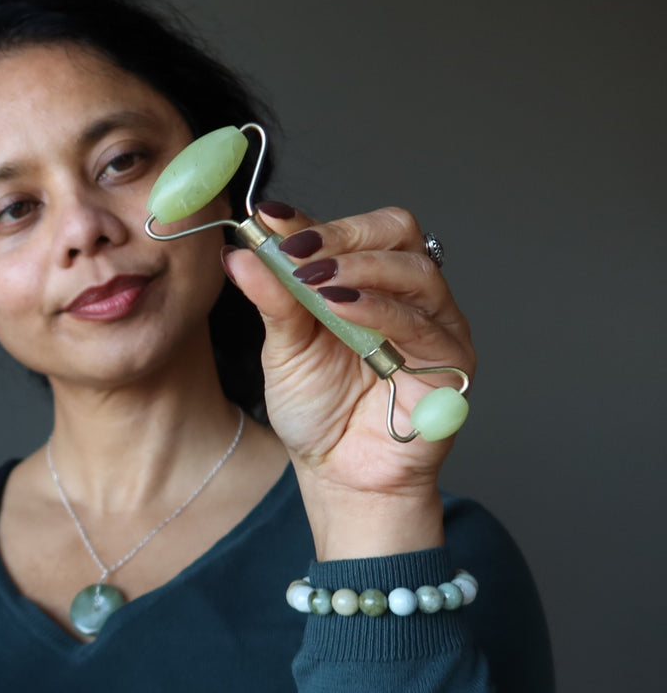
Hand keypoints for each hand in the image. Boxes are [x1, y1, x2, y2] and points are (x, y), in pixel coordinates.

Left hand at [223, 205, 474, 558]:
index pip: (350, 230)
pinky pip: (422, 321)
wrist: (338, 473)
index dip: (312, 219)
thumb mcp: (284, 348)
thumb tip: (240, 252)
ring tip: (315, 279)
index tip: (269, 218)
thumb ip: (272, 298)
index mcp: (364, 280)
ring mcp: (433, 322)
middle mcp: (404, 293)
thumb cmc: (317, 409)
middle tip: (296, 250)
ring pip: (414, 268)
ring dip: (360, 267)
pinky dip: (379, 307)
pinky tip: (340, 305)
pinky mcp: (452, 358)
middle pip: (394, 232)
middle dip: (342, 234)